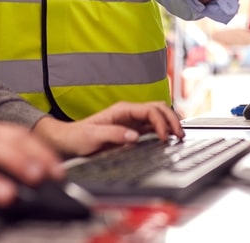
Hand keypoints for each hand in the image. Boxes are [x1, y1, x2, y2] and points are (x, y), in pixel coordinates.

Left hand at [33, 101, 183, 156]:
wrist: (68, 141)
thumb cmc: (78, 137)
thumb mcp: (93, 137)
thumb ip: (114, 135)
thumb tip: (134, 137)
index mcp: (122, 110)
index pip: (149, 111)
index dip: (161, 122)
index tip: (164, 138)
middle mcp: (129, 113)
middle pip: (158, 108)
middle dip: (172, 119)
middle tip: (180, 134)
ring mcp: (131, 121)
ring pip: (158, 116)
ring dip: (170, 123)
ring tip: (179, 136)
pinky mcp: (132, 130)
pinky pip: (153, 127)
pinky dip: (164, 130)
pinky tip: (169, 138)